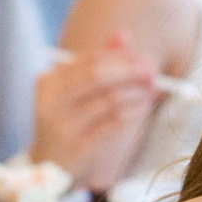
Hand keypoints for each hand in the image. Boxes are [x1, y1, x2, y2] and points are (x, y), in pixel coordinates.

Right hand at [33, 31, 159, 187]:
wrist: (49, 167)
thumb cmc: (68, 121)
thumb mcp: (76, 91)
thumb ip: (98, 62)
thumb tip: (123, 35)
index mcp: (49, 81)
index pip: (90, 59)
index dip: (122, 57)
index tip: (144, 59)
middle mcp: (51, 101)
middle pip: (98, 75)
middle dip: (130, 71)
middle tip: (153, 72)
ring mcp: (63, 125)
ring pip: (109, 99)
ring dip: (137, 93)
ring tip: (152, 92)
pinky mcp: (78, 146)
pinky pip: (113, 124)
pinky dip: (133, 113)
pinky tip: (143, 109)